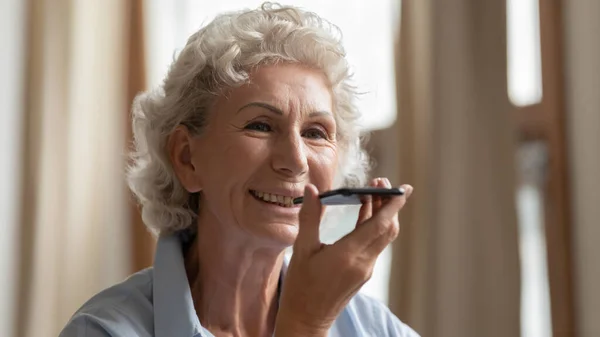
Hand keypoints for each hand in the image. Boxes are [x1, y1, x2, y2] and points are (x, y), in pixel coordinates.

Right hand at [274, 178, 412, 336]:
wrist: (306, 319)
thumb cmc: (301, 287)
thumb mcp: (301, 250)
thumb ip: (309, 217)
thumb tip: (311, 190)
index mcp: (349, 255)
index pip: (380, 225)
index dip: (393, 204)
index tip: (403, 188)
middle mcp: (363, 262)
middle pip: (387, 228)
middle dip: (389, 204)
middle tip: (381, 182)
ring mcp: (365, 269)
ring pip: (384, 237)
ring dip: (383, 214)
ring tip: (374, 193)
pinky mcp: (363, 273)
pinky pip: (375, 245)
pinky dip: (374, 226)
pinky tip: (366, 214)